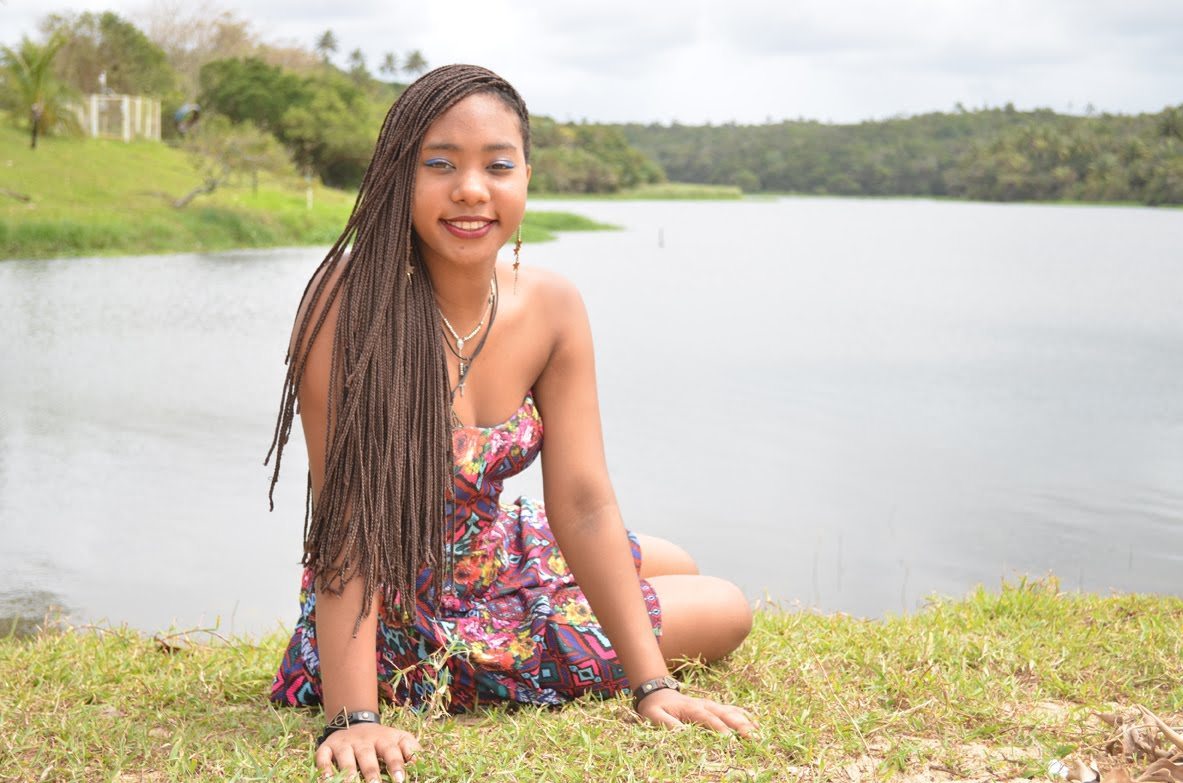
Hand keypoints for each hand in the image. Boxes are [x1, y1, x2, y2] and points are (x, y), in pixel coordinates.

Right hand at [315, 723, 420, 782]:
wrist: (355, 721)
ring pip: (345, 758)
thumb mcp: (400, 739)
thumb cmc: (382, 739)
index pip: (391, 752)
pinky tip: (326, 781)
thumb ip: (412, 749)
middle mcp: (363, 741)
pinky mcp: (326, 748)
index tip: (400, 779)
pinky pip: (322, 758)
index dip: (396, 765)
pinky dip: (323, 769)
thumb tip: (423, 762)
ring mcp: (344, 744)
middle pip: (367, 756)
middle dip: (371, 773)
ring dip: (348, 773)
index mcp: (384, 739)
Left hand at [635, 688, 757, 736]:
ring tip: (759, 734)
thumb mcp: (653, 715)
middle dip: (739, 725)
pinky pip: (733, 710)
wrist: (657, 692)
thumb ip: (666, 724)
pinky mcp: (715, 708)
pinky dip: (745, 716)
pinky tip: (756, 724)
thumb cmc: (655, 708)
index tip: (730, 740)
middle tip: (753, 738)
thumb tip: (681, 734)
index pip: (707, 718)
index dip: (719, 728)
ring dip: (746, 722)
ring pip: (732, 712)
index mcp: (691, 708)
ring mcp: (712, 705)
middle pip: (725, 714)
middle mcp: (705, 705)